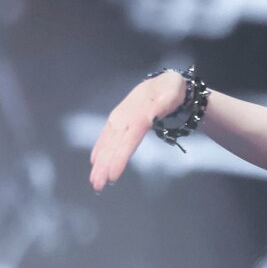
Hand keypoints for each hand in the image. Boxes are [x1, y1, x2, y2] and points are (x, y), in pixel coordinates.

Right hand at [89, 70, 185, 191]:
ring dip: (99, 162)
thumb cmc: (171, 89)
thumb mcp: (172, 92)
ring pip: (107, 143)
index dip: (119, 158)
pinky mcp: (118, 120)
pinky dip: (100, 149)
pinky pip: (106, 137)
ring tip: (94, 180)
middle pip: (113, 145)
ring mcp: (119, 119)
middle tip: (97, 185)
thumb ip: (163, 103)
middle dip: (104, 166)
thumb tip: (152, 115)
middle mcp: (124, 118)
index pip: (127, 140)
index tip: (113, 176)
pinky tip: (94, 161)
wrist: (163, 82)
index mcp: (138, 114)